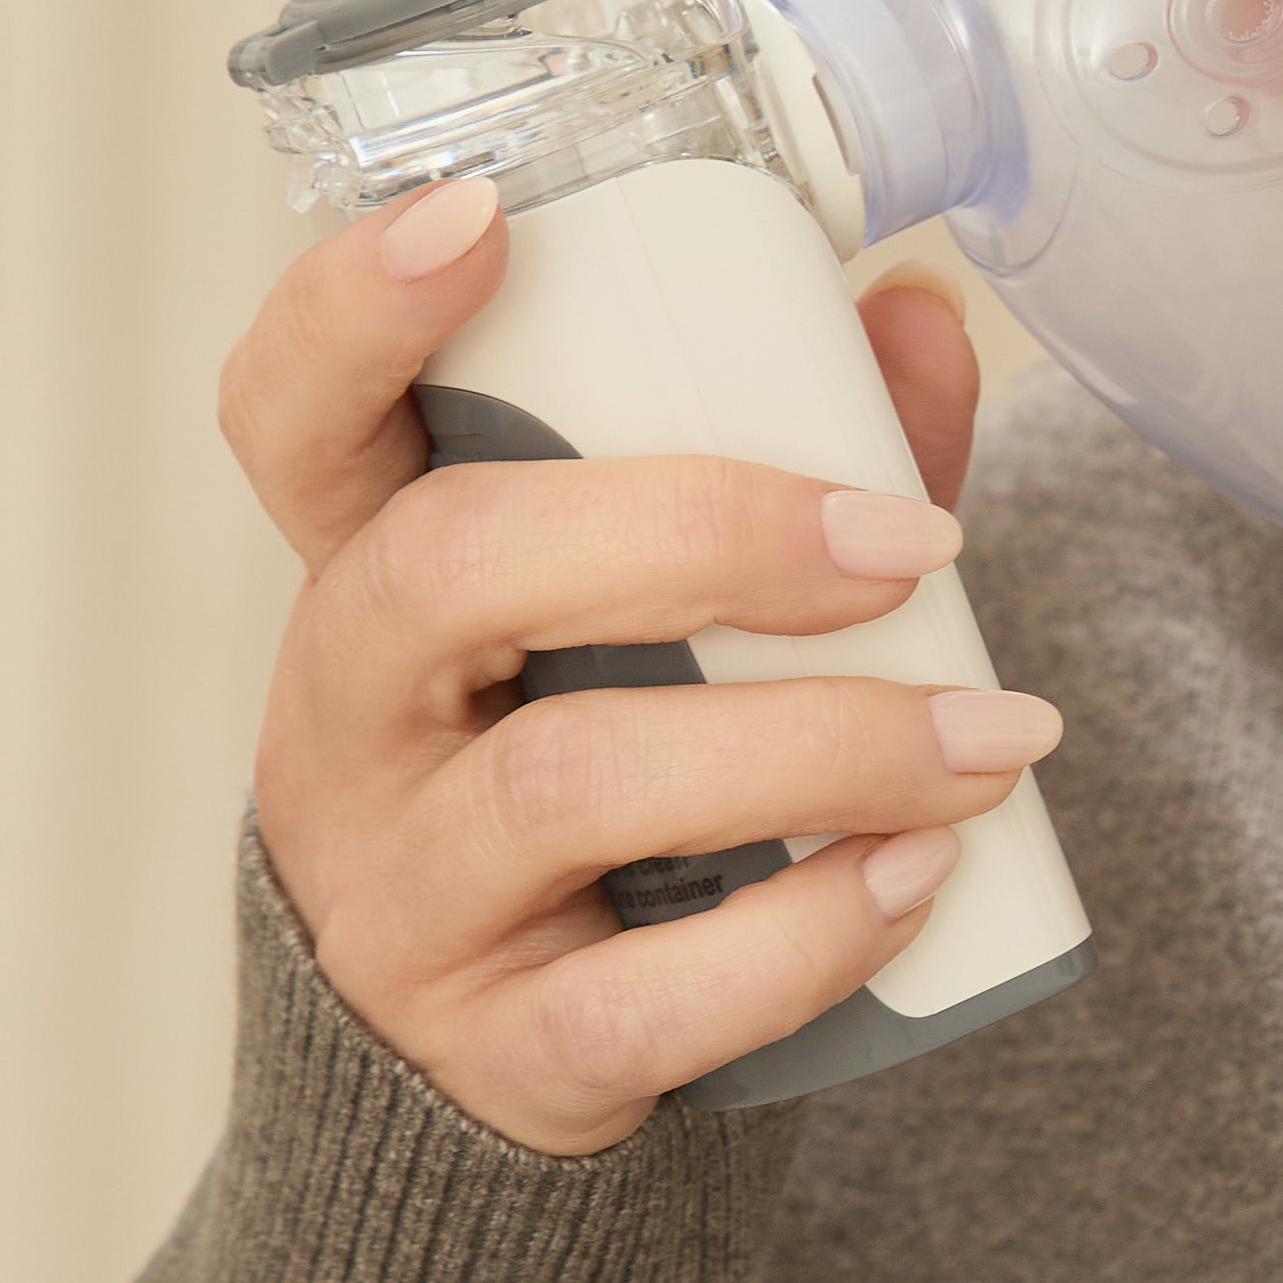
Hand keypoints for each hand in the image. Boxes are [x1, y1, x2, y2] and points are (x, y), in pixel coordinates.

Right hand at [218, 179, 1043, 1153]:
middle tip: (905, 539)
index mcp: (376, 575)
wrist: (532, 1065)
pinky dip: (804, 933)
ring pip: (562, 784)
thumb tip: (919, 314)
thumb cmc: (616, 768)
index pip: (291, 418)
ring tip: (991, 734)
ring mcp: (402, 899)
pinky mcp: (494, 1055)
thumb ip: (793, 458)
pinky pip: (635, 1000)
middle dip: (700, 531)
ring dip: (816, 741)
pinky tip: (918, 875)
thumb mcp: (669, 614)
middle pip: (448, 569)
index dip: (350, 310)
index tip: (479, 217)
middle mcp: (351, 724)